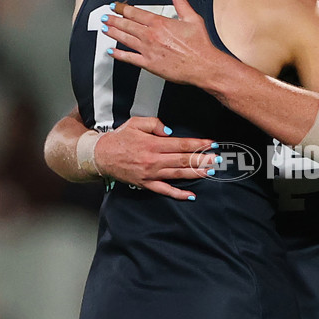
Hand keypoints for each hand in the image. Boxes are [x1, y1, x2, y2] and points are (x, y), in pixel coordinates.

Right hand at [94, 117, 219, 199]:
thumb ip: (154, 124)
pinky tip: (190, 195)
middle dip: (202, 159)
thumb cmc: (119, 138)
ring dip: (195, 173)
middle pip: (182, 160)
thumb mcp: (136, 123)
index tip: (211, 143)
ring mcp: (150, 174)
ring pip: (177, 175)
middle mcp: (153, 159)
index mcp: (152, 144)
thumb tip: (170, 131)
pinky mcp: (146, 184)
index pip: (181, 144)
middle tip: (218, 158)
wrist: (101, 155)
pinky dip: (178, 194)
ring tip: (210, 172)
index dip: (198, 144)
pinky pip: (164, 190)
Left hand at [103, 0, 222, 86]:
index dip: (123, 8)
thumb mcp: (193, 19)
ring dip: (113, 33)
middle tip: (105, 16)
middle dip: (113, 19)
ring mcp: (148, 50)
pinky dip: (118, 54)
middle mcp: (151, 35)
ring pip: (125, 39)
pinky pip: (129, 58)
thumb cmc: (200, 45)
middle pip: (127, 25)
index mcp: (160, 23)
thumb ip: (181, 3)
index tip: (115, 6)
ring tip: (105, 28)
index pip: (135, 12)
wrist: (203, 66)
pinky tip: (111, 51)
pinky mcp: (149, 64)